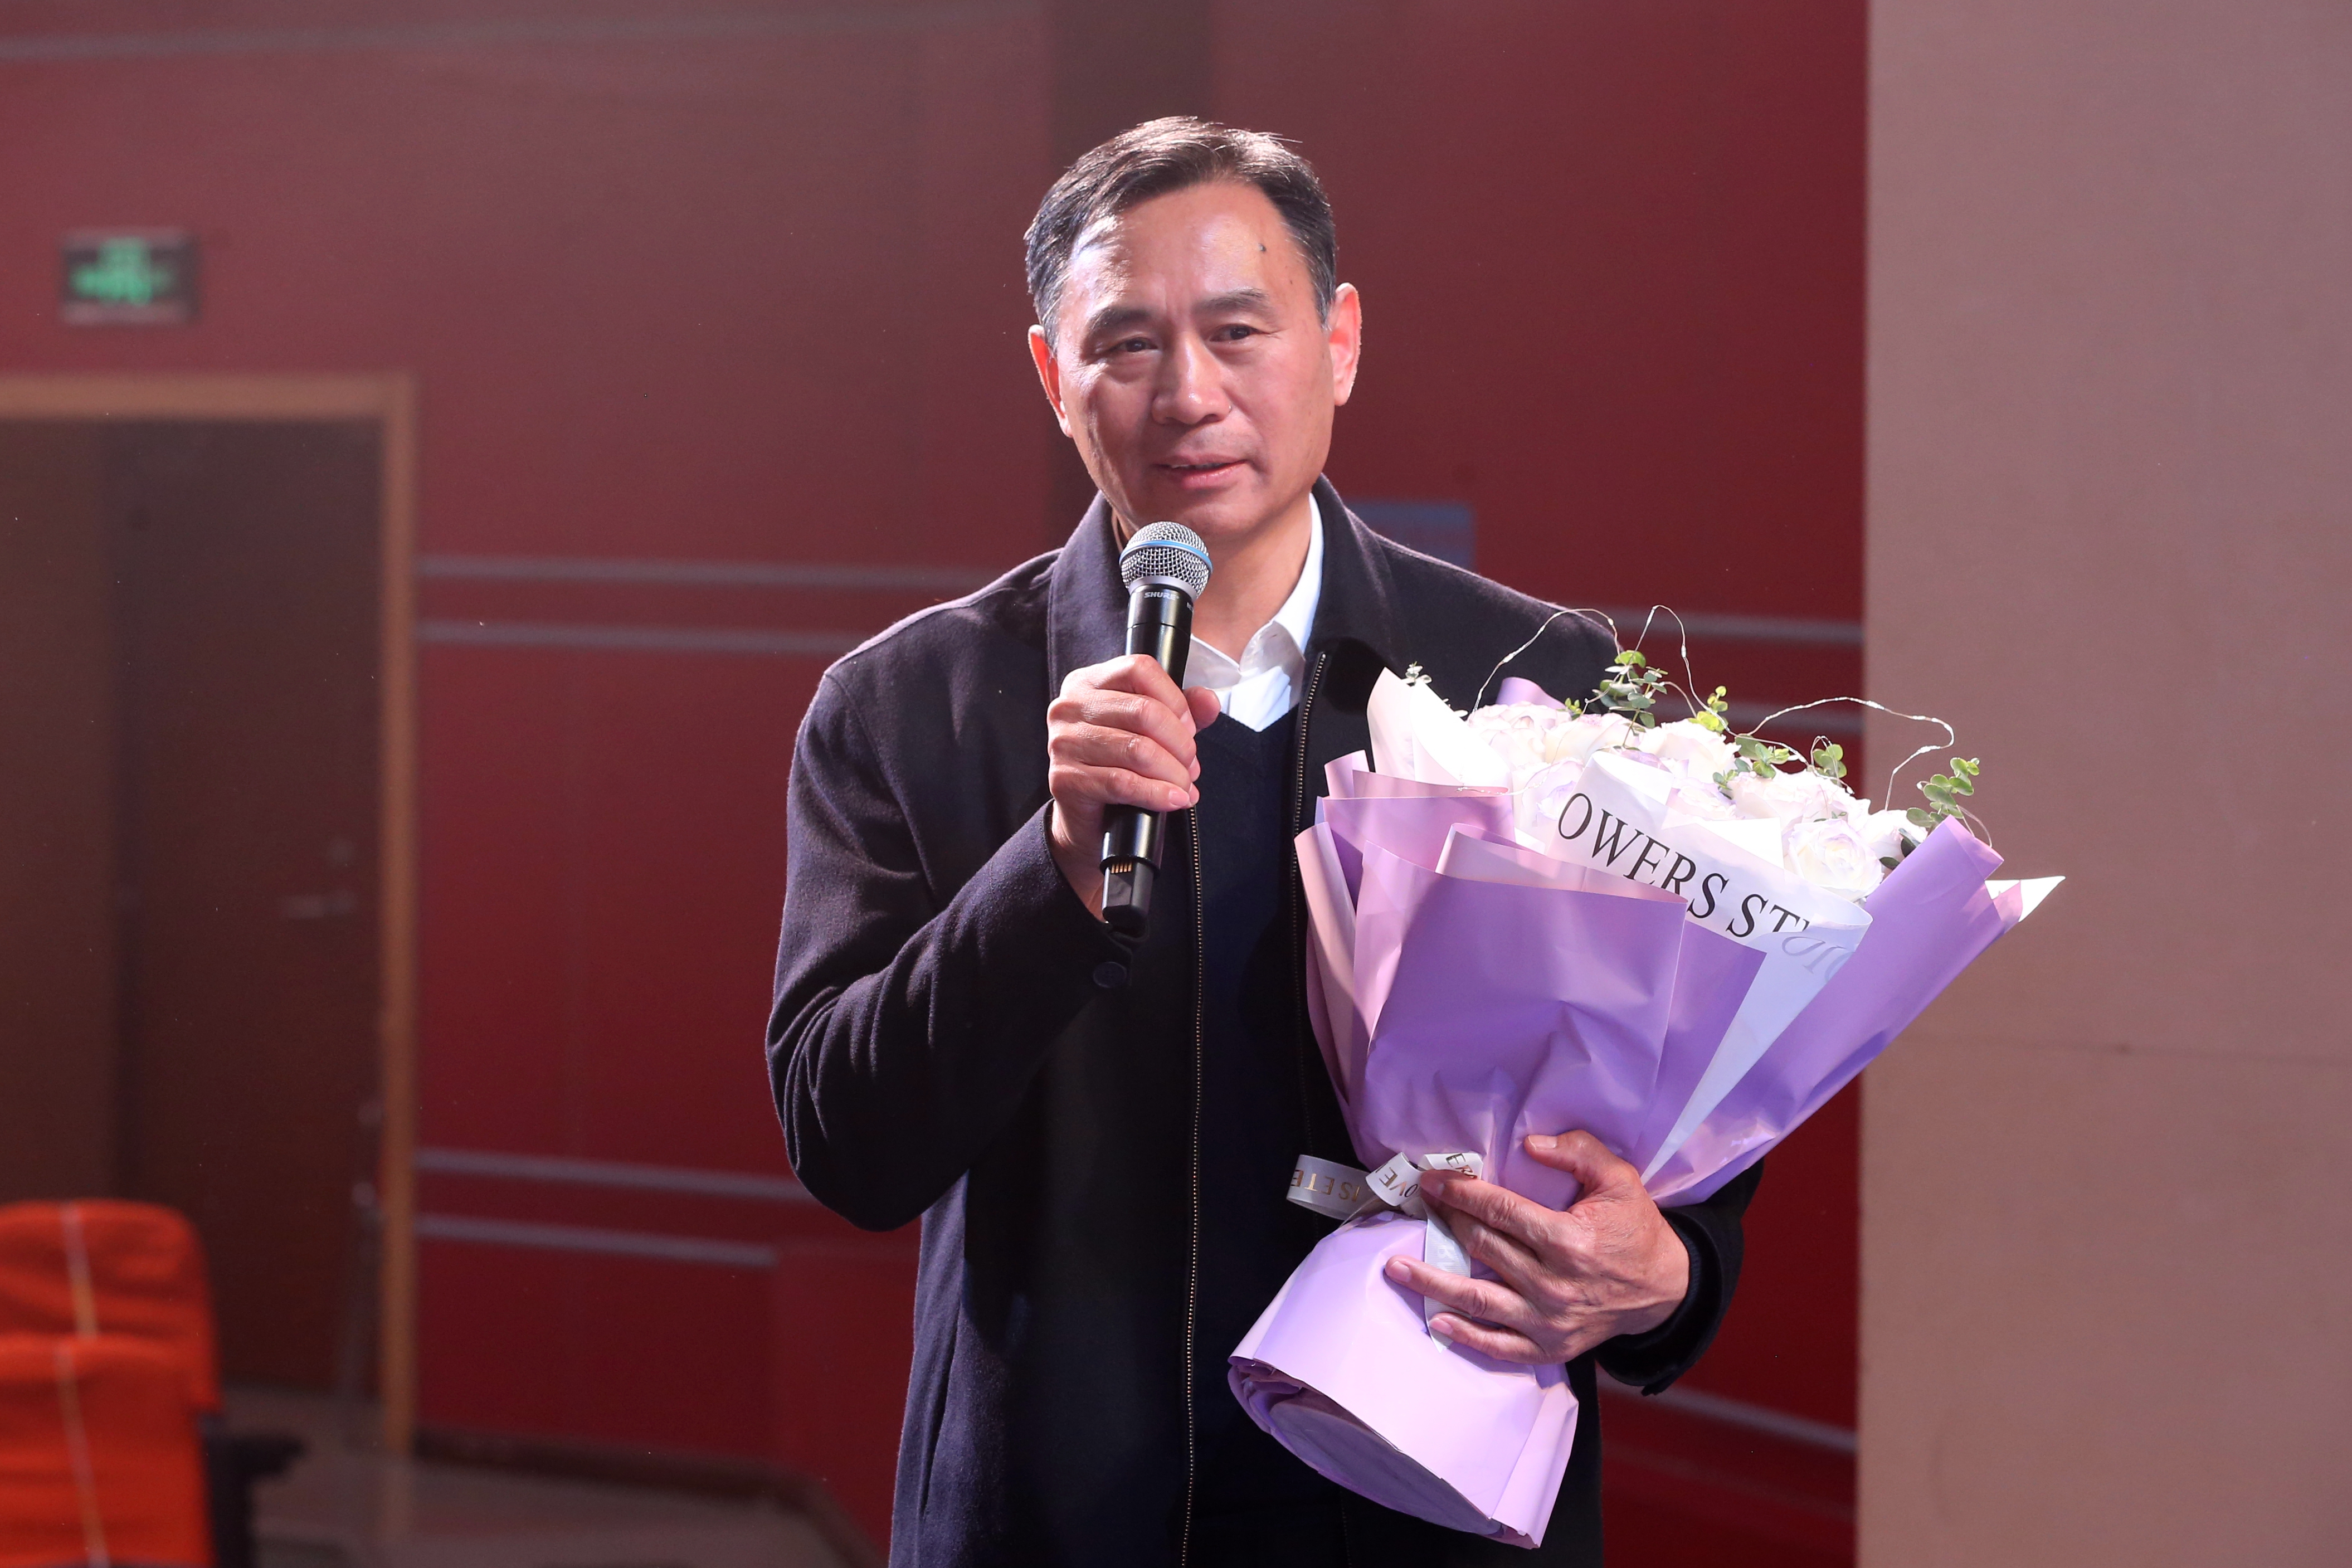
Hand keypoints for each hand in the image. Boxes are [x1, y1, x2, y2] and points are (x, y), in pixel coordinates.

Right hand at [1045, 654, 1222, 916]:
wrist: (1089, 819)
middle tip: (1191, 765)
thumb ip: (1184, 710)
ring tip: (1185, 787)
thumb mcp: (1154, 731)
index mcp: (1089, 682)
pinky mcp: (1065, 779)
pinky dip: (1157, 794)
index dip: (1175, 700)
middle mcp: (1069, 706)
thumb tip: (1209, 701)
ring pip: (1137, 750)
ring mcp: (1064, 743)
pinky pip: (1123, 783)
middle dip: (1180, 743)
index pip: (1140, 669)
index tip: (1190, 729)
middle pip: (1144, 711)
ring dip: (1173, 773)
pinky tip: (1174, 800)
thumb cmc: (1120, 766)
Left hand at [1384, 1131, 1690, 1364]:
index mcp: (1569, 1240)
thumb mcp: (1620, 1180)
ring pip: (1480, 1298)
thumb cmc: (1637, 1230)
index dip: (1463, 1193)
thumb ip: (1578, 1153)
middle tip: (1417, 1205)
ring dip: (1433, 1282)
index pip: (1502, 1211)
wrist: (1666, 1290)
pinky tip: (1437, 1321)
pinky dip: (1467, 1336)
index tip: (1433, 1180)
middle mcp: (1554, 1283)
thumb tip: (1531, 1144)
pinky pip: (1500, 1346)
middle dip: (1446, 1222)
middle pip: (1484, 1247)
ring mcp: (1550, 1320)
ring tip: (1395, 1269)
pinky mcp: (1550, 1347)